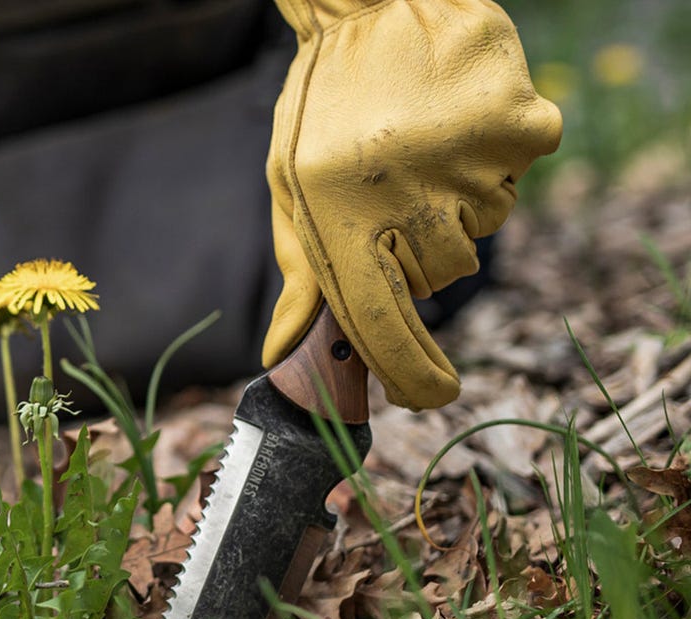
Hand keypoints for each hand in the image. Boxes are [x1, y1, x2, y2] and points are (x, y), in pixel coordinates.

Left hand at [263, 0, 561, 408]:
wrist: (376, 3)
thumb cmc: (325, 105)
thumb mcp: (292, 185)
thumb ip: (301, 270)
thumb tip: (283, 348)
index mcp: (340, 220)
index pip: (381, 326)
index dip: (410, 373)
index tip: (433, 395)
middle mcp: (406, 203)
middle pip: (439, 279)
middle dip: (420, 247)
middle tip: (397, 185)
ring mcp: (467, 167)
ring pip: (481, 231)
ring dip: (457, 202)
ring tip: (423, 146)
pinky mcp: (519, 131)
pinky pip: (517, 177)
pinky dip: (495, 158)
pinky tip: (458, 123)